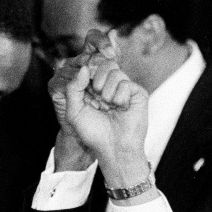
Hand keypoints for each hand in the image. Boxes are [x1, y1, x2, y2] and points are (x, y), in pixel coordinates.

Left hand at [48, 29, 149, 186]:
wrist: (113, 147)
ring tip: (109, 107)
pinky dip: (120, 98)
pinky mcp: (137, 92)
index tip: (86, 86)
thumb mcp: (74, 111)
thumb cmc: (93, 132)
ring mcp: (124, 87)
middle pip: (103, 63)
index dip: (87, 70)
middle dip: (96, 79)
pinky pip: (126, 83)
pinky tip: (121, 109)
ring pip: (115, 71)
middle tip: (98, 97)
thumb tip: (83, 67)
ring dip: (107, 92)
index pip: (90, 66)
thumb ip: (73, 88)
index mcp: (93, 88)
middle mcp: (109, 85)